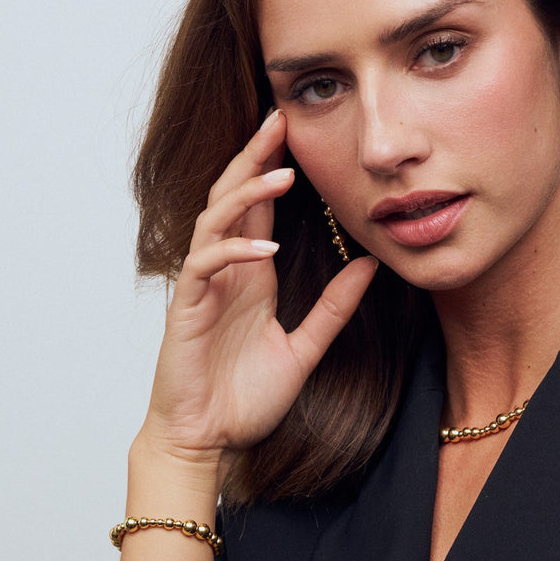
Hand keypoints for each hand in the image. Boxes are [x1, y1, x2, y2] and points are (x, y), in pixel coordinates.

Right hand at [137, 109, 377, 472]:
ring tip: (282, 173)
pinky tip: (265, 250)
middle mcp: (226, 271)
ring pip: (215, 220)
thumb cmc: (246, 397)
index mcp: (251, 273)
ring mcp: (203, 288)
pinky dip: (234, 252)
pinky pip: (206, 267)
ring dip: (246, 194)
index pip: (259, 207)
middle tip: (281, 119)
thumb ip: (334, 309)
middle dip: (254, 156)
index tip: (299, 130)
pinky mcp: (188, 311)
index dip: (273, 166)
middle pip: (232, 196)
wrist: (207, 441)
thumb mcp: (305, 347)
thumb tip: (371, 266)